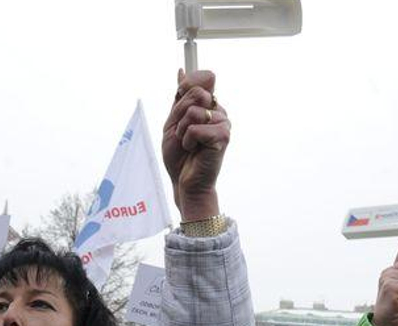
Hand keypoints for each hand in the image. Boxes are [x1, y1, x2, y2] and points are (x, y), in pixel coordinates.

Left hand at [162, 70, 229, 221]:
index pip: (204, 77)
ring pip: (194, 111)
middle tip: (182, 134)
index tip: (180, 102)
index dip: (188, 84)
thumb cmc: (180, 156)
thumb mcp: (173, 122)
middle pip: (195, 92)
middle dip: (179, 115)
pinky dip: (188, 141)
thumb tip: (181, 71)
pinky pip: (195, 128)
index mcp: (209, 106)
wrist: (184, 182)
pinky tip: (195, 150)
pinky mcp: (224, 136)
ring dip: (182, 131)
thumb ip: (179, 99)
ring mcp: (223, 123)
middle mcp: (219, 111)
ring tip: (189, 145)